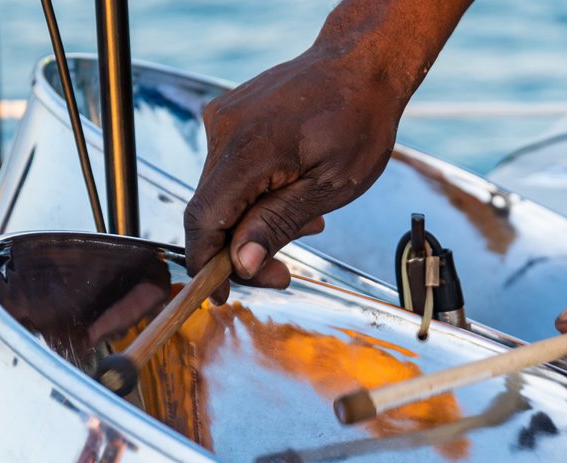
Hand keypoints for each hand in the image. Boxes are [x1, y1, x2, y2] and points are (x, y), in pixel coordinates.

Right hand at [183, 45, 405, 289]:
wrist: (362, 64)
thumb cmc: (358, 119)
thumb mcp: (330, 186)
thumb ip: (278, 224)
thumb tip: (240, 264)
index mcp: (248, 149)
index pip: (204, 219)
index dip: (206, 264)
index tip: (220, 295)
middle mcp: (224, 130)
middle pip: (211, 211)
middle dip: (241, 248)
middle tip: (282, 271)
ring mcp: (223, 119)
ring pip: (222, 194)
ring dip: (254, 220)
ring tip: (306, 222)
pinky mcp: (230, 116)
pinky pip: (231, 170)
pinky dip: (256, 193)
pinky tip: (293, 193)